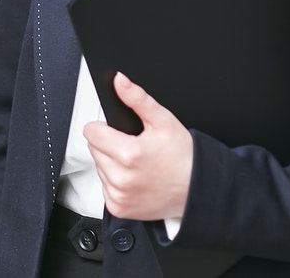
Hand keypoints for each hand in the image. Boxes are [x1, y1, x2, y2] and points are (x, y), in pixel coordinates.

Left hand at [82, 72, 193, 220]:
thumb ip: (137, 99)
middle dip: (109, 144)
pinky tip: (135, 178)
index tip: (118, 131)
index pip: (91, 132)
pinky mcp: (119, 208)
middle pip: (94, 149)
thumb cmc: (184, 157)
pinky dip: (116, 182)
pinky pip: (105, 187)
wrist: (197, 189)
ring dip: (112, 163)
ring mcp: (119, 195)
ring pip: (99, 167)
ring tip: (137, 163)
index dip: (104, 127)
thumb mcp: (163, 121)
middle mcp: (121, 178)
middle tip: (134, 147)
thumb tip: (120, 81)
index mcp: (129, 154)